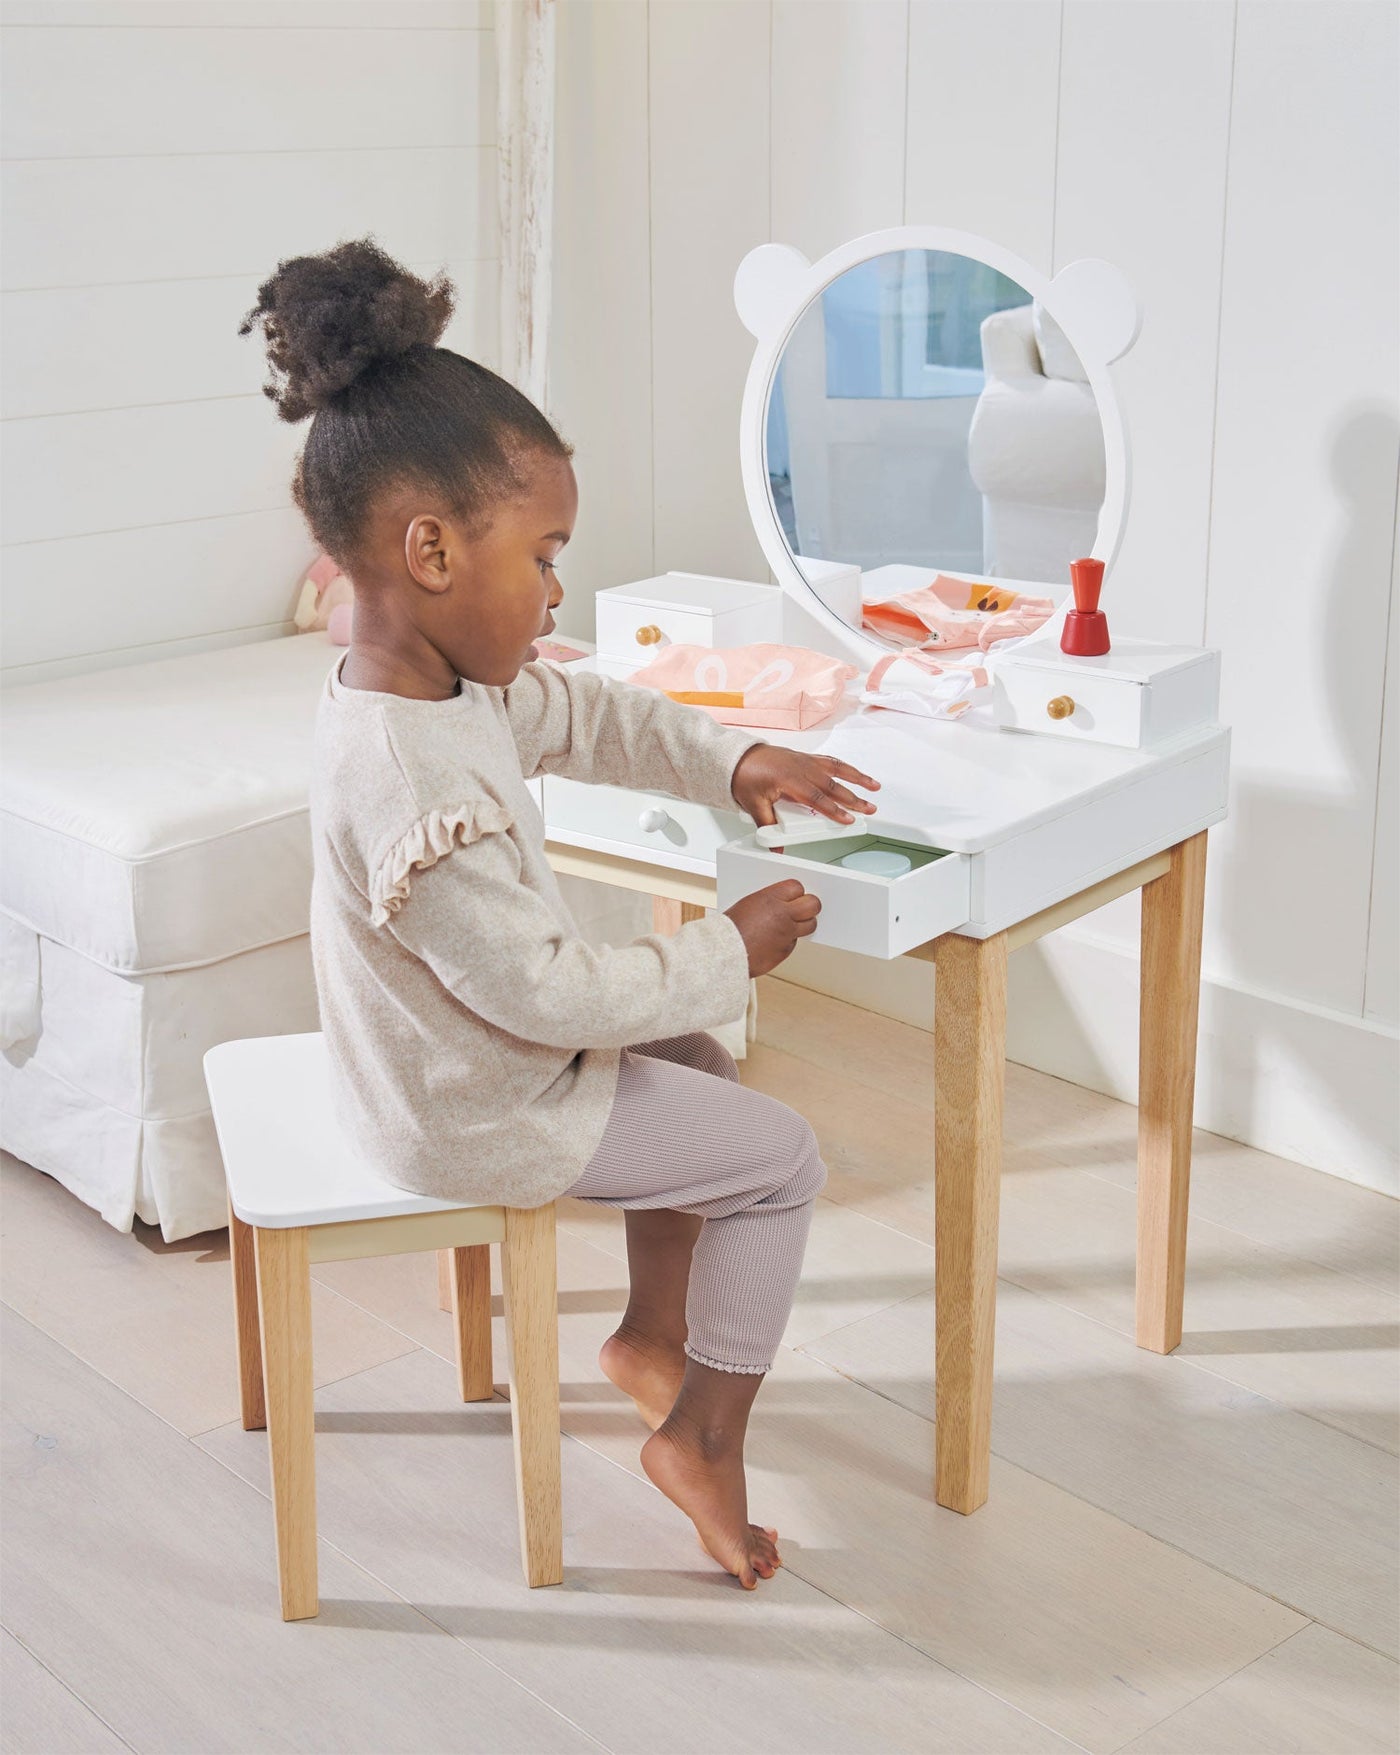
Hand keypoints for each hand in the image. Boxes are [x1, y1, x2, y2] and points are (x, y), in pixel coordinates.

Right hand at [725, 880, 821, 976]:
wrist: (724, 952)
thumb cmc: (730, 930)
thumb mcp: (748, 904)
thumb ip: (769, 901)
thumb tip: (781, 901)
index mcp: (771, 899)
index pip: (797, 887)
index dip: (797, 892)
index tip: (795, 895)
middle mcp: (783, 915)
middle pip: (813, 904)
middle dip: (810, 905)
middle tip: (805, 907)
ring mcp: (786, 934)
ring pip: (810, 925)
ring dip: (804, 924)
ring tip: (793, 924)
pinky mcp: (785, 950)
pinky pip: (794, 942)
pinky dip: (788, 941)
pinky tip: (776, 940)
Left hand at [730, 744, 880, 829]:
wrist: (738, 757)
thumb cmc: (744, 776)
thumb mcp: (754, 805)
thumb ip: (768, 827)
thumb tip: (776, 849)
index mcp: (789, 779)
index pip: (817, 798)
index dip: (834, 810)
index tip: (848, 819)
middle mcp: (800, 767)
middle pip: (832, 785)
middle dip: (854, 799)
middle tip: (869, 809)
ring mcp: (804, 761)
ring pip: (837, 769)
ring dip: (857, 777)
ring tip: (874, 786)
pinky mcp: (805, 758)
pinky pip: (830, 761)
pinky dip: (845, 767)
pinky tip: (855, 774)